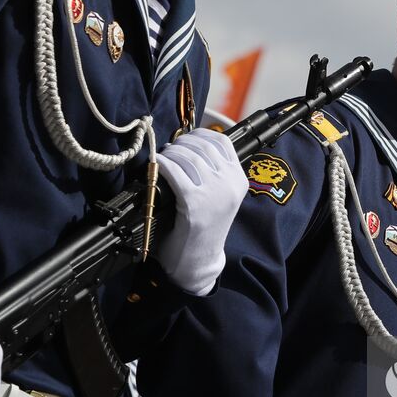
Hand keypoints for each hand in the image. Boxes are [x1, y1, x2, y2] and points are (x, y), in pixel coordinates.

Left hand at [157, 129, 245, 296]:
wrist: (199, 261)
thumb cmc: (204, 227)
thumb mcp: (219, 196)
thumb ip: (214, 172)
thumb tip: (189, 145)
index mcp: (238, 179)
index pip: (221, 141)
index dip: (199, 134)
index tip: (185, 139)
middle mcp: (229, 183)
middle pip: (202, 145)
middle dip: (181, 143)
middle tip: (169, 151)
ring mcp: (213, 193)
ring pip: (187, 156)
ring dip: (170, 153)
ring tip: (163, 160)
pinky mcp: (194, 203)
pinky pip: (174, 171)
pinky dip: (162, 165)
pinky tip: (157, 167)